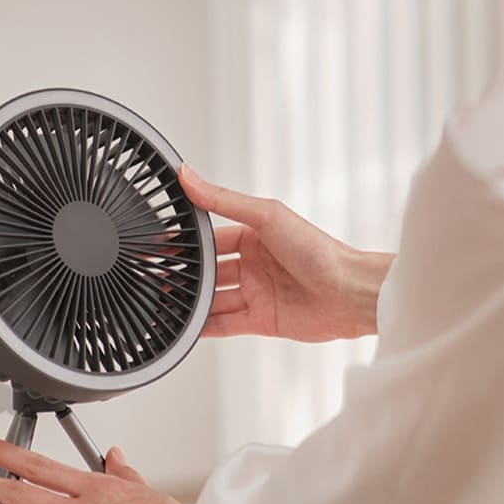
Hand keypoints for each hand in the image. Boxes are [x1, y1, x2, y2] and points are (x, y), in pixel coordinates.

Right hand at [179, 164, 393, 340]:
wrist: (349, 293)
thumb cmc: (318, 250)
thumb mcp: (266, 215)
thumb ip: (223, 200)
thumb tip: (188, 176)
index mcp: (255, 236)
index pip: (211, 239)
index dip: (186, 243)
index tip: (158, 246)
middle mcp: (254, 265)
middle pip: (209, 272)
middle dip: (184, 276)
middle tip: (155, 278)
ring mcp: (256, 293)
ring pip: (213, 300)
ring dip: (190, 303)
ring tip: (163, 303)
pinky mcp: (261, 321)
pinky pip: (225, 324)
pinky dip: (205, 327)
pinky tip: (185, 327)